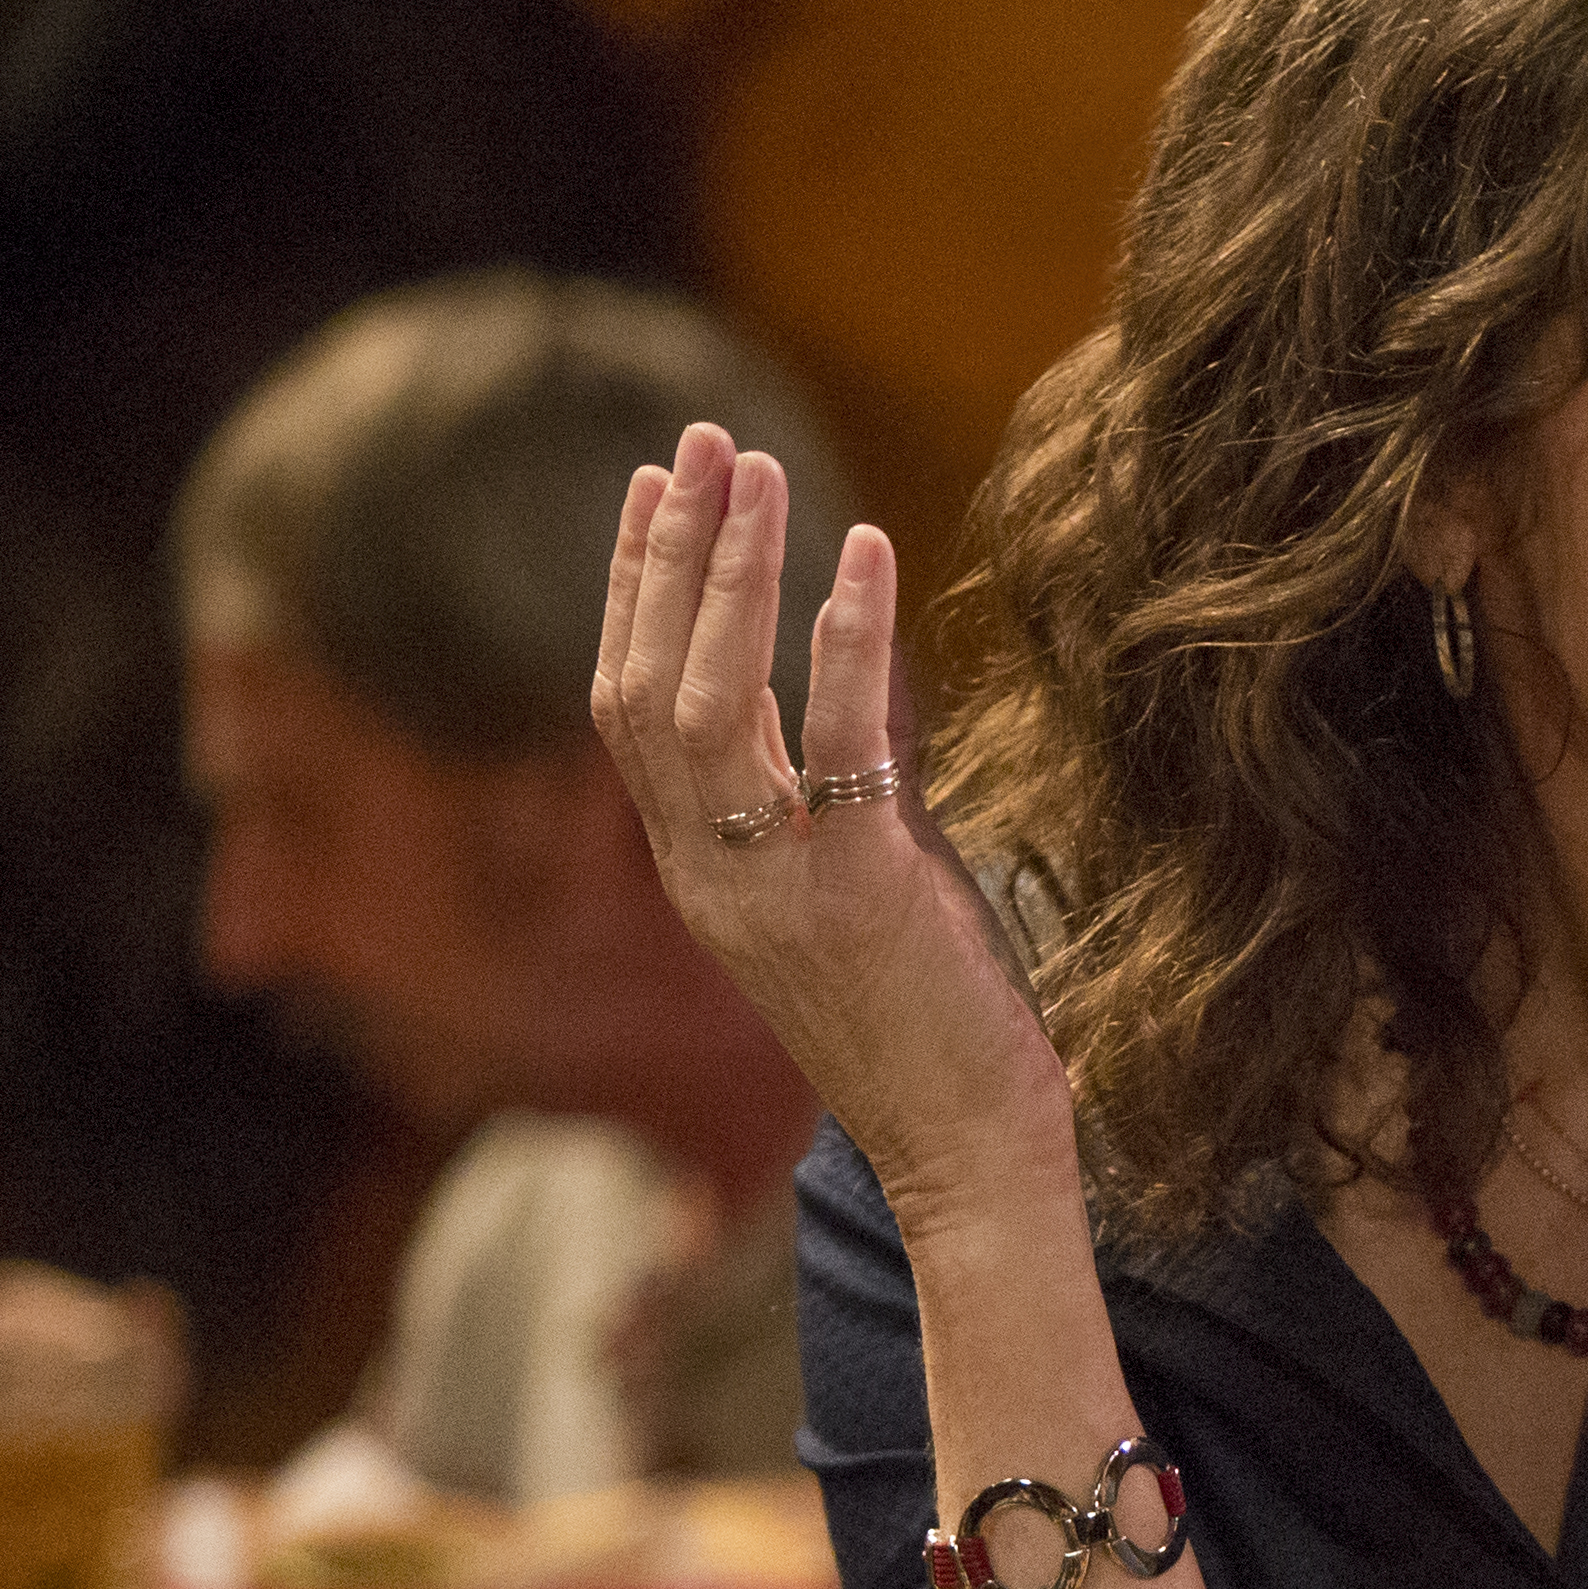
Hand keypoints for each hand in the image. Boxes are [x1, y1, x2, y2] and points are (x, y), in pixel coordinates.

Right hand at [591, 425, 1077, 1224]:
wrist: (962, 1147)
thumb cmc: (926, 1026)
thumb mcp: (844, 901)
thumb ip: (821, 809)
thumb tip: (843, 713)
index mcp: (699, 871)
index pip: (624, 708)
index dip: (633, 592)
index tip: (654, 492)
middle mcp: (711, 869)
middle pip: (643, 681)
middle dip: (668, 550)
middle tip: (700, 441)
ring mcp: (773, 878)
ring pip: (707, 696)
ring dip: (732, 570)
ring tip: (759, 467)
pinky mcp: (859, 884)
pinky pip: (834, 737)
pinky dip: (839, 633)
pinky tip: (860, 548)